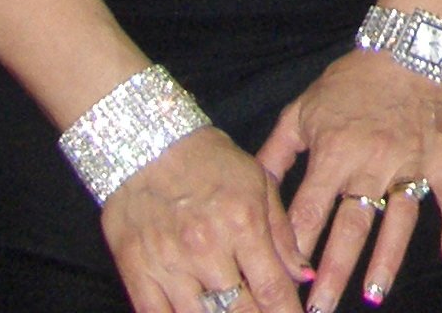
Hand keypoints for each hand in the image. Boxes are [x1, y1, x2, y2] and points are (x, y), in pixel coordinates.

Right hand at [98, 126, 309, 312]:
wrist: (148, 144)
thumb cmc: (209, 161)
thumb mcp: (258, 183)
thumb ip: (282, 233)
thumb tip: (304, 275)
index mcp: (241, 223)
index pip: (271, 289)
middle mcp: (206, 248)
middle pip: (238, 311)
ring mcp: (169, 263)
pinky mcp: (137, 271)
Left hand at [256, 51, 441, 312]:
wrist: (405, 48)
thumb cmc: (348, 82)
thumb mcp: (301, 111)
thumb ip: (275, 154)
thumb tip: (250, 192)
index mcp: (334, 153)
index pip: (309, 212)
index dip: (295, 248)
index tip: (286, 280)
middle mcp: (371, 163)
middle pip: (350, 229)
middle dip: (332, 273)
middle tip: (319, 309)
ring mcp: (410, 163)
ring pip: (398, 222)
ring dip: (385, 261)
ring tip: (372, 297)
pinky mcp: (441, 157)